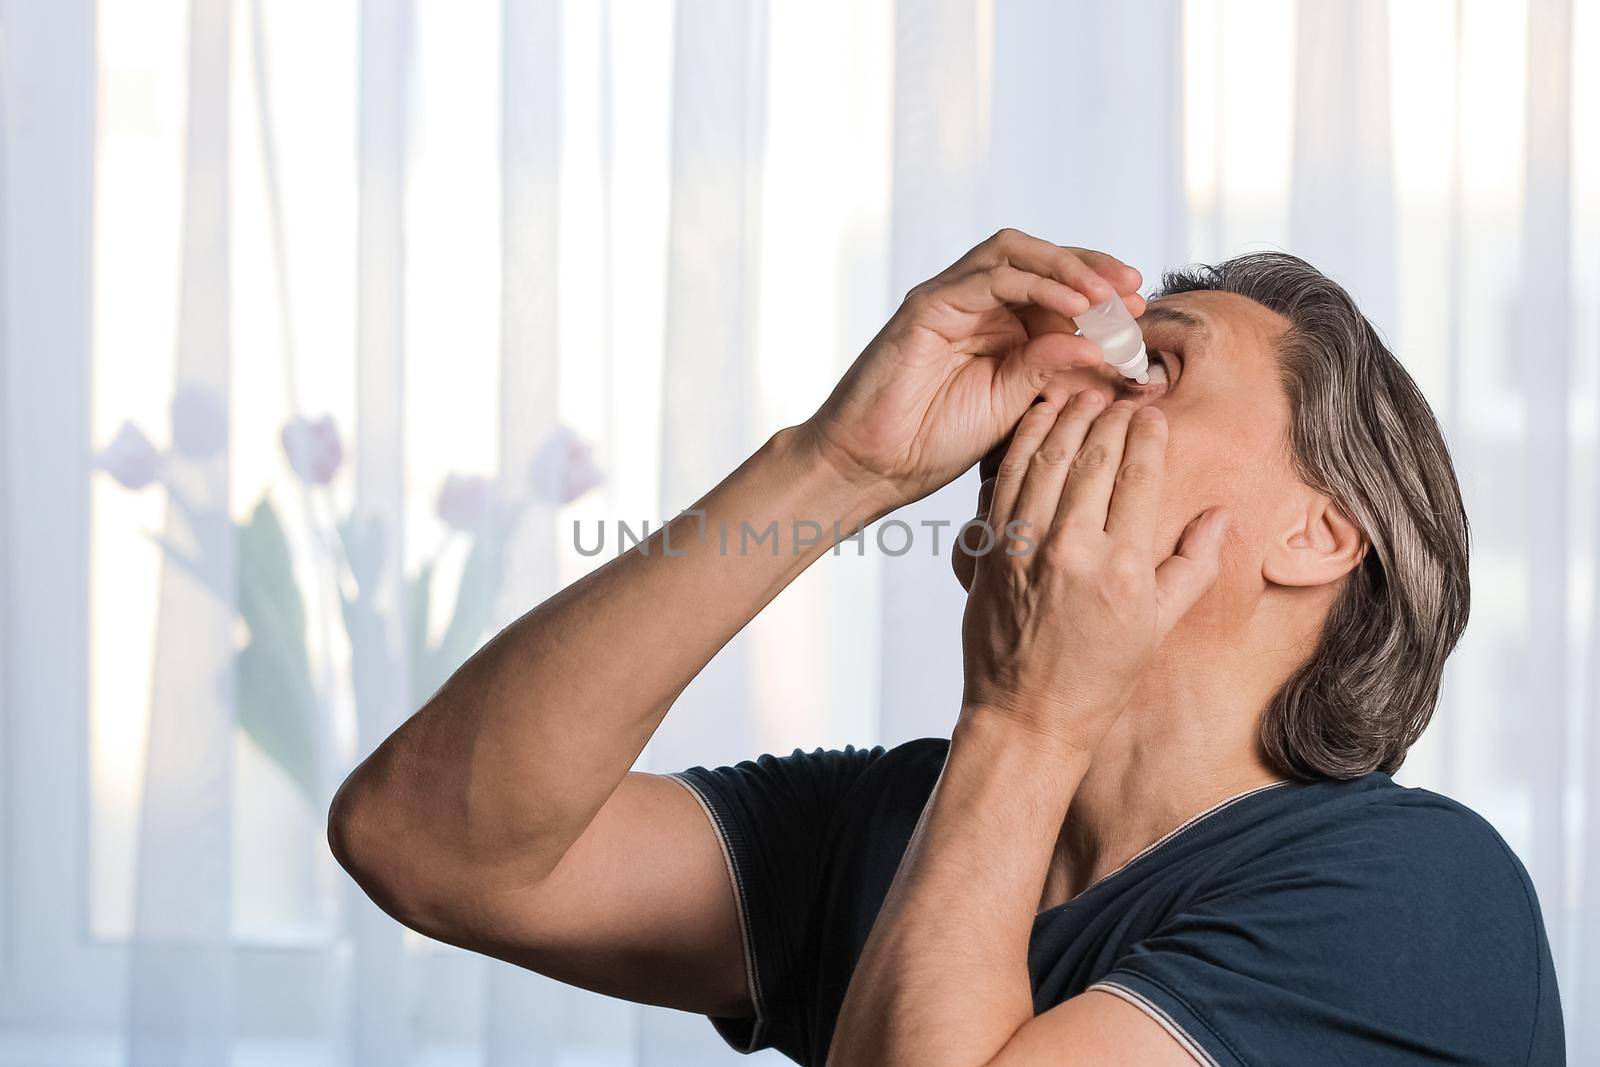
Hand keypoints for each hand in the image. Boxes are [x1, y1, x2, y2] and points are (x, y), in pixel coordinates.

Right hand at [796, 229, 1143, 512]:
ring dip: (1069, 268)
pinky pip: (990, 276)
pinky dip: (1036, 284)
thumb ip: (1052, 372)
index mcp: (999, 329)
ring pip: (1016, 253)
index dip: (1102, 295)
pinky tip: (1072, 308)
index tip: (1142, 315)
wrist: (873, 467)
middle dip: (1093, 270)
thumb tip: (1105, 348)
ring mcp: (950, 299)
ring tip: (1108, 296)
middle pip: (1042, 260)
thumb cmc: (934, 445)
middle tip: (1134, 293)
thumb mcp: (1014, 408)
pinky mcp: (929, 304)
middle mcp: (976, 305)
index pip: (1058, 289)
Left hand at [959, 391, 1230, 755]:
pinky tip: (1036, 420)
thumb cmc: (1099, 676)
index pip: (1138, 475)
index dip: (1147, 435)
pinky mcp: (988, 549)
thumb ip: (1194, 565)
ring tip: (1083, 393)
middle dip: (1110, 415)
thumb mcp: (1160, 626)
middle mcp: (1071, 549)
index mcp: (1121, 567)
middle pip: (1093, 456)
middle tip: (1121, 393)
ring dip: (1066, 416)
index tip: (1154, 412)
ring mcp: (1023, 546)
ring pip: (1046, 457)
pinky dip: (1022, 442)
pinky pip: (1005, 479)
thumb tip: (1223, 514)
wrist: (1027, 714)